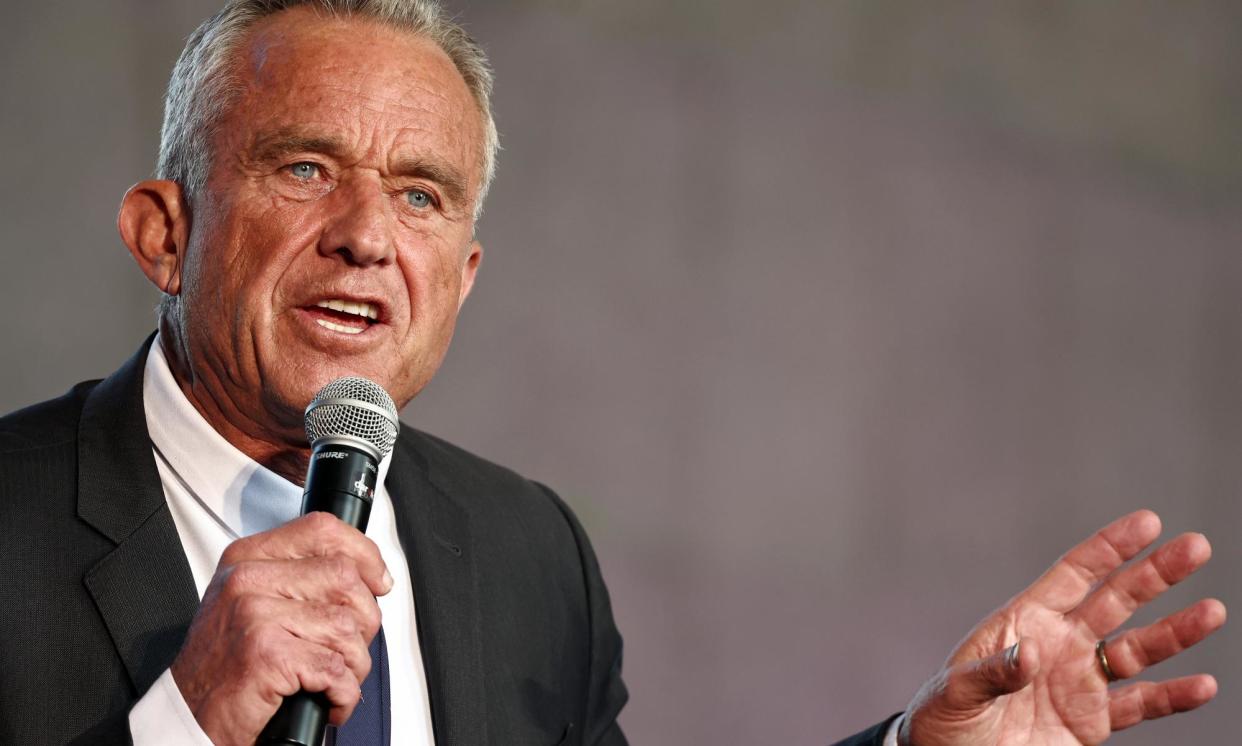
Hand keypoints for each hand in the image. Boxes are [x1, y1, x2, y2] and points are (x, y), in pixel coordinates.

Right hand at [170, 512, 392, 745]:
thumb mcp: (251, 602)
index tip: (379, 580)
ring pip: (346, 626)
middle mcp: (248, 579)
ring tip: (333, 680)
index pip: (322, 530)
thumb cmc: (226, 665)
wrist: (188, 716)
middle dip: (364, 620)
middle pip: (345, 578)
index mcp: (247, 558)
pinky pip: (336, 669)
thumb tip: (366, 575)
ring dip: (353, 665)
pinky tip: (327, 700)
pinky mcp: (267, 653)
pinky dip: (343, 693)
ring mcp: (256, 614)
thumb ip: (299, 578)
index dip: (364, 553)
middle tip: (348, 649)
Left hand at [899, 510, 1224, 745]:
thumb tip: (1032, 652)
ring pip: (1138, 649)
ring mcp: (1078, 682)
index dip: (1109, 548)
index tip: (1148, 522)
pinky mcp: (1091, 722)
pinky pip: (1140, 705)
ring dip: (1175, 632)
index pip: (1073, 575)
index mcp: (1023, 623)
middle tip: (1196, 547)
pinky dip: (1172, 697)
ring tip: (1212, 612)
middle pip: (1115, 601)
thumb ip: (994, 671)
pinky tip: (1202, 685)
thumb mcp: (955, 692)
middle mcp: (1059, 645)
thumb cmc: (941, 721)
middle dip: (1154, 574)